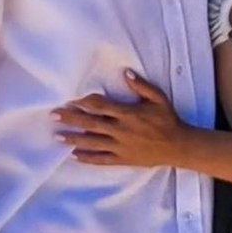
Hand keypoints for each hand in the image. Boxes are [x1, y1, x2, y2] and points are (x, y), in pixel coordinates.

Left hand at [52, 70, 190, 166]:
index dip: (85, 102)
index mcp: (128, 113)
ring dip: (73, 139)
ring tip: (57, 136)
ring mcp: (120, 146)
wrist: (178, 146)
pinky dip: (87, 158)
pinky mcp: (122, 159)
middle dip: (71, 119)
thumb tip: (125, 73)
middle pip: (91, 123)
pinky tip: (73, 156)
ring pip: (92, 143)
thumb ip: (141, 86)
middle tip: (53, 115)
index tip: (71, 99)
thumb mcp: (158, 98)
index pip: (101, 106)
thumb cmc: (167, 119)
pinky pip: (101, 160)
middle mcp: (120, 130)